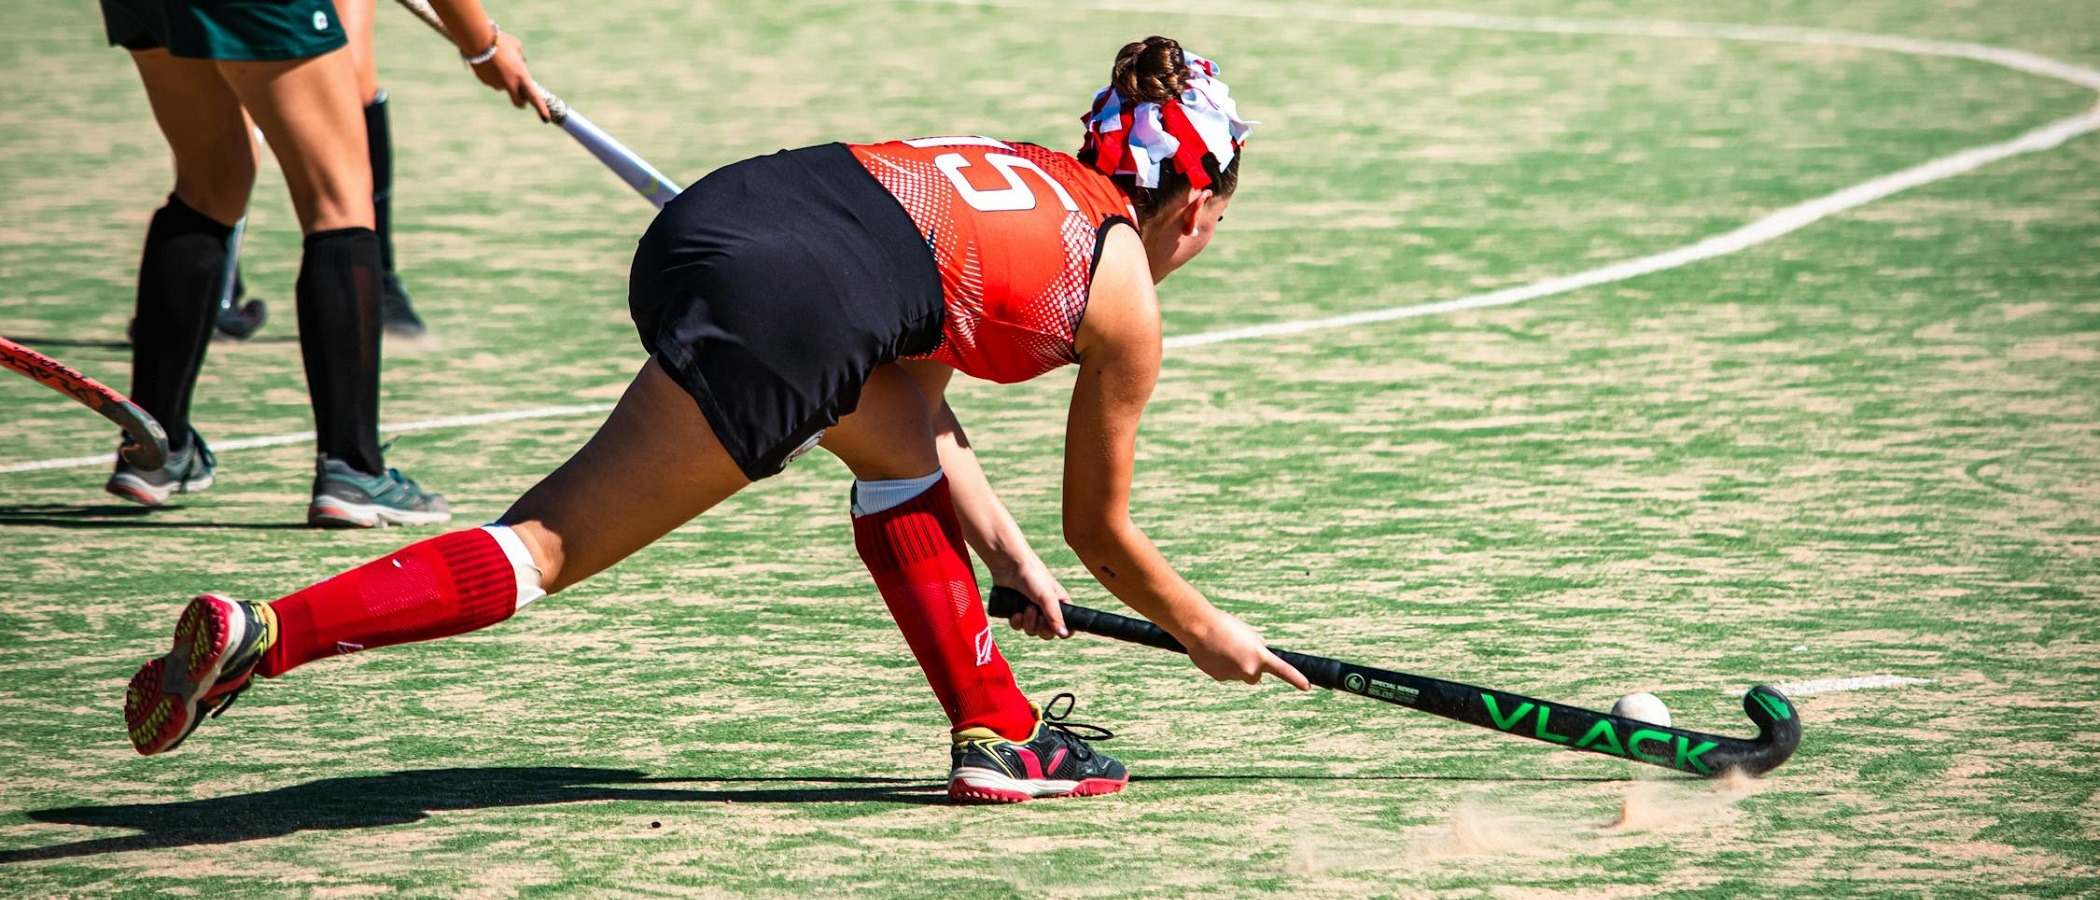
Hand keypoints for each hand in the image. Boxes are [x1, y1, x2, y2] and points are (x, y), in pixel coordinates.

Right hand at [470, 32, 550, 121]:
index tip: (546, 118)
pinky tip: (490, 62)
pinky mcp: (485, 81)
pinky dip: (493, 74)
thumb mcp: (516, 46)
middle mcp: (510, 84)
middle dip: (521, 101)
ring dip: (504, 80)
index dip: (541, 109)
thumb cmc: (501, 41)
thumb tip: (520, 63)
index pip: (534, 97)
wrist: (478, 41)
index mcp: (522, 76)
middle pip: (518, 102)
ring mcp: (496, 84)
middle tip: (522, 96)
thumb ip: (520, 58)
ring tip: (499, 63)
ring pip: (503, 87)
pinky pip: (492, 80)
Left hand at [997, 561, 1072, 639]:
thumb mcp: (1047, 597)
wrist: (1008, 565)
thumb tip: (1064, 634)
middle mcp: (1046, 608)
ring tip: (1026, 609)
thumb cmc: (1033, 575)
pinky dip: (1016, 622)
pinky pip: (1018, 626)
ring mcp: (1030, 610)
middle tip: (1039, 616)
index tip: (1057, 631)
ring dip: (1028, 623)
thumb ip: (1055, 617)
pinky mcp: (1015, 610)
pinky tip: (1015, 613)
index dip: (1063, 631)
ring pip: (1031, 630)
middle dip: (1041, 627)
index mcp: (1059, 604)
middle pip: (1047, 632)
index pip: (1067, 625)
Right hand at [1178, 610, 1310, 689]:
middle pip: (1255, 676)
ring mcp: (1233, 676)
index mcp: (1260, 656)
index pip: (1283, 670)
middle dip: (1251, 668)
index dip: (1296, 679)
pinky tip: (1214, 653)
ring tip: (1223, 647)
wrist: (1200, 628)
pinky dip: (1221, 666)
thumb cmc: (1226, 626)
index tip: (1307, 687)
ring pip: (1239, 674)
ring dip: (1234, 664)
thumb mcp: (1250, 635)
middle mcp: (1249, 670)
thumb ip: (1258, 650)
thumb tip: (1258, 666)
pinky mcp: (1219, 678)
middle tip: (1239, 651)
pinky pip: (1225, 674)